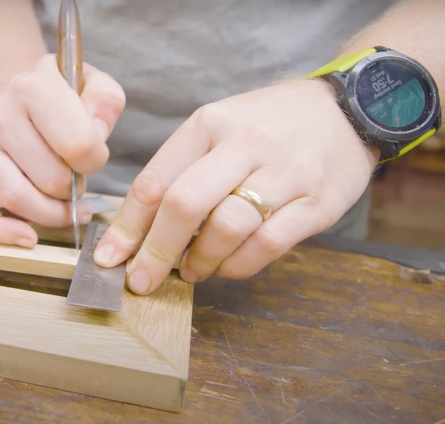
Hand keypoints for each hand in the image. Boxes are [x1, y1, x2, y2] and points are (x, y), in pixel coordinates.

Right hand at [0, 54, 125, 246]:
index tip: (95, 155)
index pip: (77, 144)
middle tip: (78, 179)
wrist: (18, 90)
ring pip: (16, 199)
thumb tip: (95, 137)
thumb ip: (106, 104)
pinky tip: (26, 237)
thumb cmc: (61, 93)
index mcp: (33, 88)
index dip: (96, 160)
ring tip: (65, 205)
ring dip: (51, 214)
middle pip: (49, 178)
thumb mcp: (93, 83)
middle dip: (74, 190)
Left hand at [93, 79, 379, 293]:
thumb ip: (182, 170)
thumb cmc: (269, 126)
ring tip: (190, 270)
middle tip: (141, 280)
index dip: (126, 227)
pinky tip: (225, 267)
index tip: (109, 258)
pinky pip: (266, 245)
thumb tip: (139, 230)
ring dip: (199, 261)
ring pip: (225, 228)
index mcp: (209, 124)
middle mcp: (243, 144)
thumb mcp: (218, 128)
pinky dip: (237, 266)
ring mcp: (283, 173)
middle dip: (155, 252)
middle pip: (184, 205)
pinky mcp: (314, 203)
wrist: (347, 110)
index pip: (154, 181)